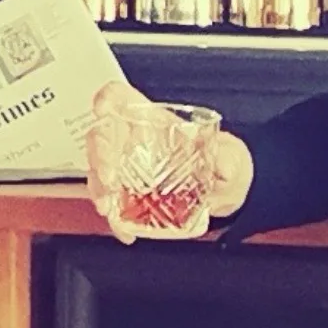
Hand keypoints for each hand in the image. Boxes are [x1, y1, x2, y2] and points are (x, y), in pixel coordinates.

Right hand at [85, 81, 255, 244]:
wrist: (225, 190)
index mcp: (154, 120)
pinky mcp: (128, 193)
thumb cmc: (221, 161)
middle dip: (100, 155)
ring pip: (97, 169)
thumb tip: (224, 166)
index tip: (103, 109)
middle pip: (102, 135)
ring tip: (110, 208)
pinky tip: (125, 230)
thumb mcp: (230, 157)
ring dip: (98, 189)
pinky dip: (113, 217)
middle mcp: (134, 140)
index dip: (109, 99)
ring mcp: (127, 167)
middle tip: (109, 180)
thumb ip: (227, 160)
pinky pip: (110, 202)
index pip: (123, 98)